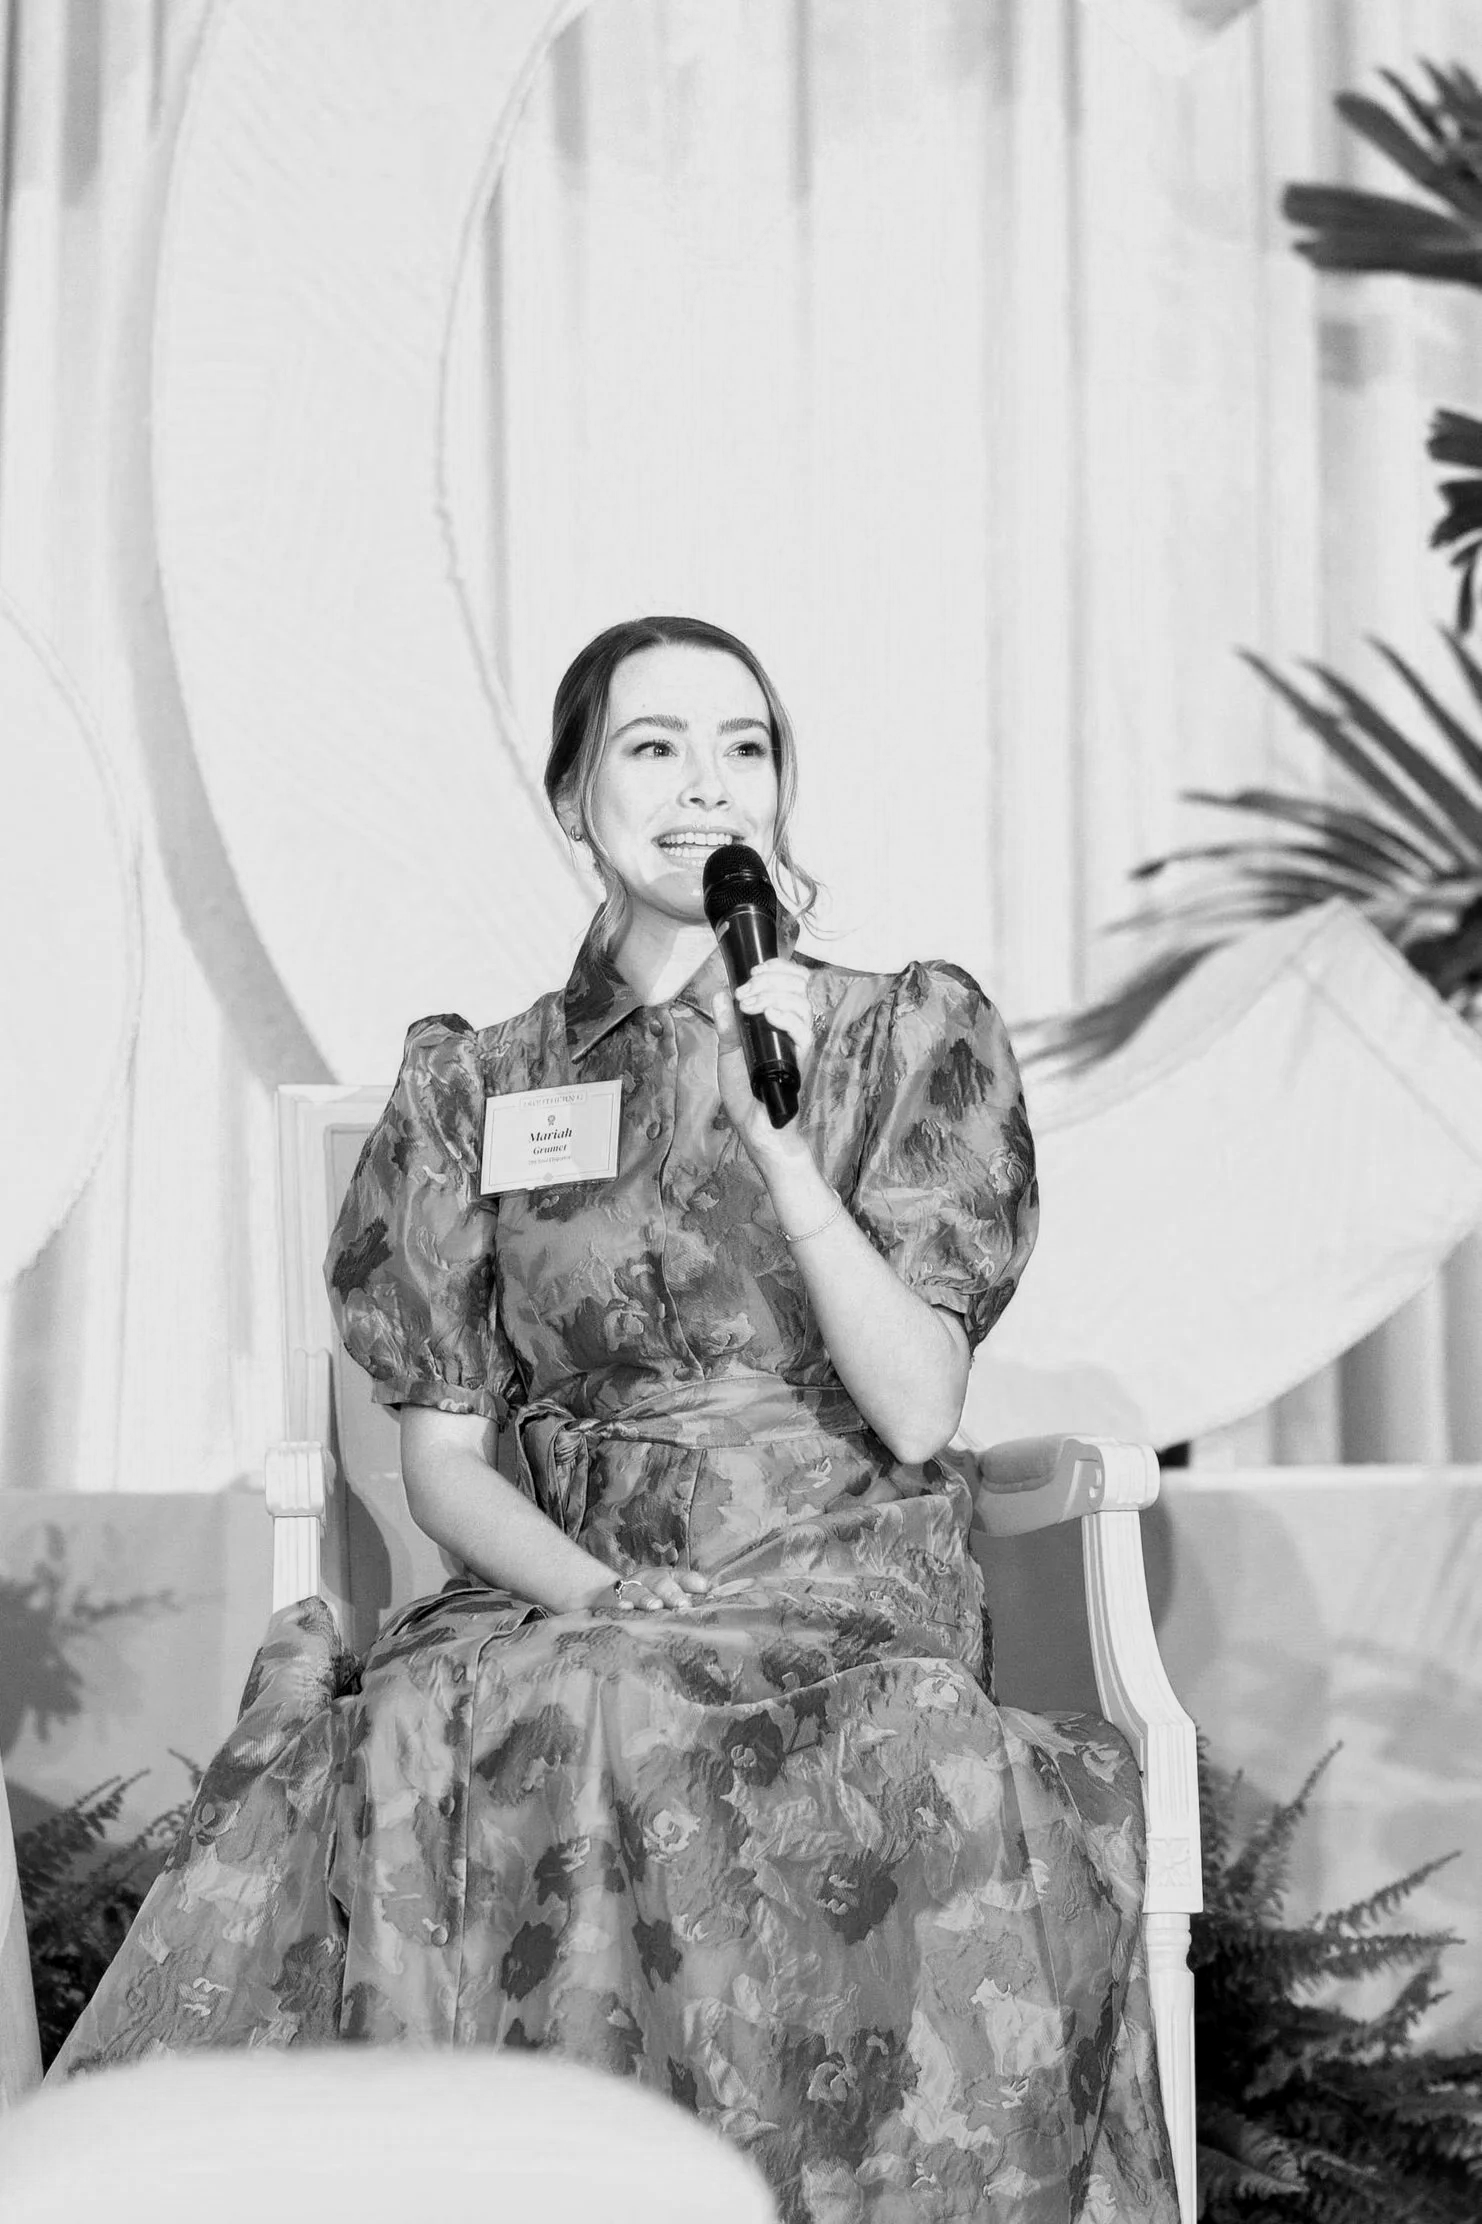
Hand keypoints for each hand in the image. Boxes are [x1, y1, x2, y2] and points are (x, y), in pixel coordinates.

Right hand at [608, 1567, 710, 1615]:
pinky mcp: (611, 1600)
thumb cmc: (646, 1598)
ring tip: (655, 1606)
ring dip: (646, 1598)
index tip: (705, 1588)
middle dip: (672, 1593)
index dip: (693, 1581)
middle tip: (683, 1604)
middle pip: (661, 1583)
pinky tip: (624, 1609)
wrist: (606, 1596)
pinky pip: (615, 1602)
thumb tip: (714, 1597)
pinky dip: (620, 1605)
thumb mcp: (666, 1595)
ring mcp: (629, 1589)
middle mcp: (648, 1580)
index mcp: (665, 1577)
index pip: (681, 1576)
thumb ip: (687, 1596)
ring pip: (638, 1591)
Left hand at [710, 959, 816, 1162]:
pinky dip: (786, 1017)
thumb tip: (721, 994)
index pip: (792, 982)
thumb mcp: (729, 1054)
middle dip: (770, 979)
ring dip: (772, 995)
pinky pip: (804, 1031)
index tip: (755, 969)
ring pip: (802, 1003)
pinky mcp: (802, 1059)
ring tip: (749, 1005)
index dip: (779, 968)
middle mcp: (792, 1028)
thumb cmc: (746, 1092)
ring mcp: (799, 1043)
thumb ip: (727, 1025)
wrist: (756, 1126)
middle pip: (799, 986)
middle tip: (745, 992)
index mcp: (778, 1021)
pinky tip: (768, 1016)